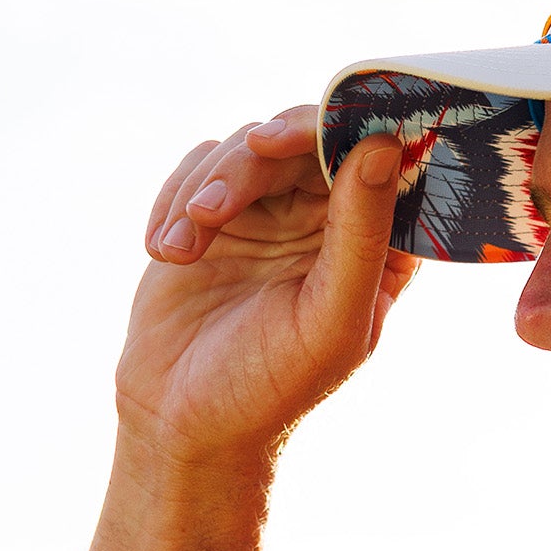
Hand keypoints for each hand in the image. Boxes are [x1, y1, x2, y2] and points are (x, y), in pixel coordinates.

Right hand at [115, 106, 419, 468]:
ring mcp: (271, 213)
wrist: (183, 420)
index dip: (344, 130)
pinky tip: (167, 253)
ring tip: (183, 251)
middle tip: (224, 187)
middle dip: (258, 159)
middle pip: (305, 141)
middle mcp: (330, 221)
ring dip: (207, 189)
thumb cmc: (270, 386)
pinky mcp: (215, 214)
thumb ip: (361, 236)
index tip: (294, 137)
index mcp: (379, 248)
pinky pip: (198, 166)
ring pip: (246, 147)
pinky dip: (175, 201)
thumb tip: (383, 145)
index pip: (380, 161)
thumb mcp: (329, 319)